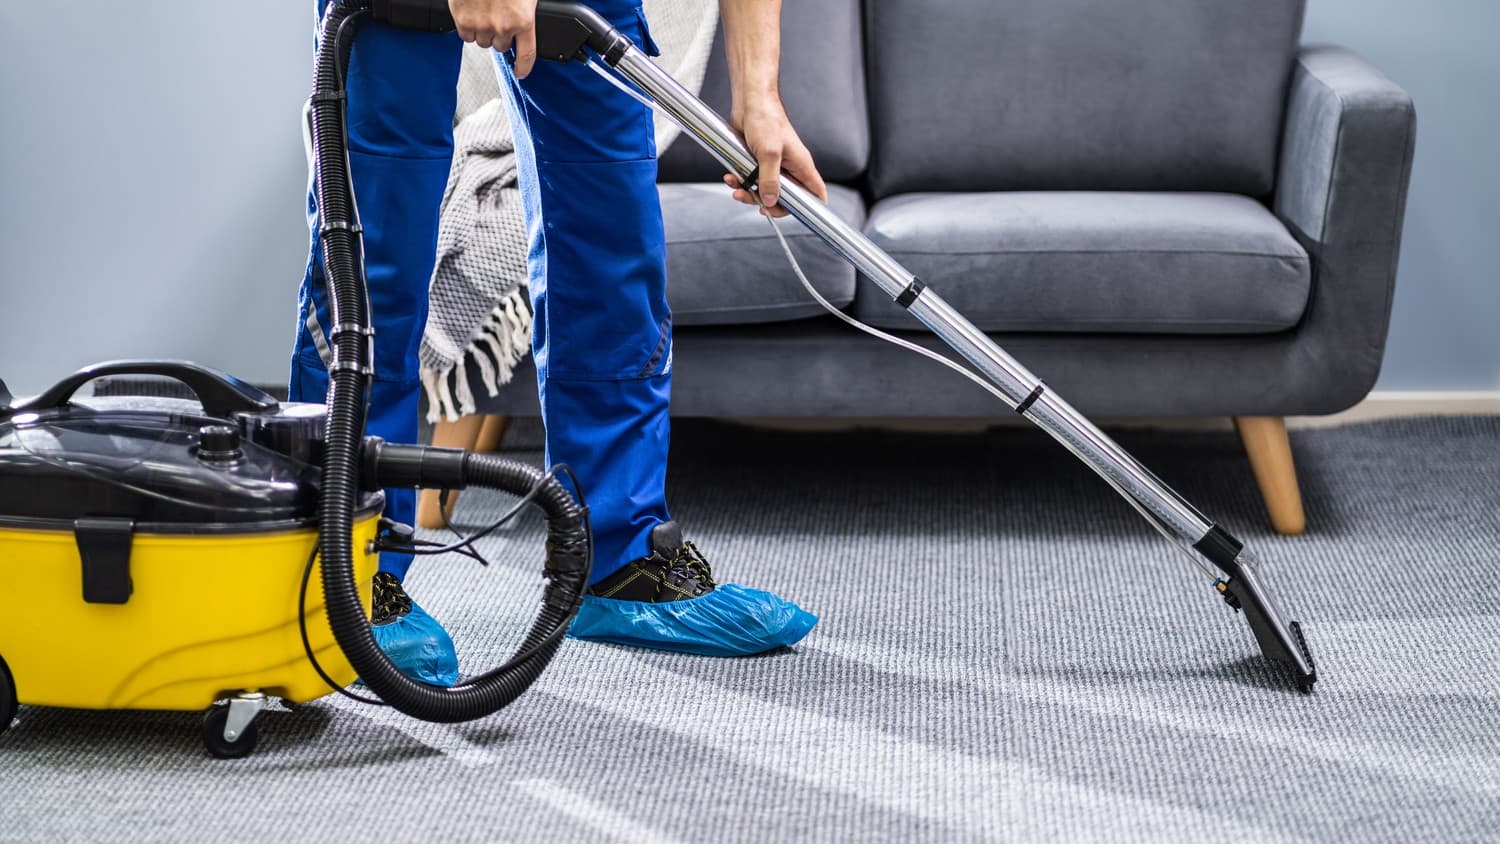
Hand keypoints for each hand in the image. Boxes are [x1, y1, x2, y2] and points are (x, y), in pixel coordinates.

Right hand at [449, 0, 538, 77]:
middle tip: (497, 20)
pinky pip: (466, 36)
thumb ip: (525, 10)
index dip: (524, 67)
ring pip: (482, 42)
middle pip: (501, 47)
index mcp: (523, 20)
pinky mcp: (463, 19)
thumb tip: (524, 22)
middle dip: (500, 36)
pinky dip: (468, 28)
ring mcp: (481, 25)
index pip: (527, 55)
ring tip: (484, 15)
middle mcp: (503, 27)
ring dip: (483, 33)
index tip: (520, 73)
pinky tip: (471, 15)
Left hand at [722, 96, 827, 217]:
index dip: (810, 208)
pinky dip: (741, 182)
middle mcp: (790, 168)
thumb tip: (770, 201)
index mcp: (801, 166)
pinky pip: (751, 180)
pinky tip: (731, 176)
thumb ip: (770, 179)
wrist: (749, 102)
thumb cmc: (765, 119)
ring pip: (765, 191)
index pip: (815, 193)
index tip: (793, 215)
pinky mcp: (758, 162)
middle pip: (786, 198)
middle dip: (767, 203)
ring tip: (736, 187)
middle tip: (753, 202)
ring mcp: (774, 166)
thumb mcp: (768, 153)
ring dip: (749, 193)